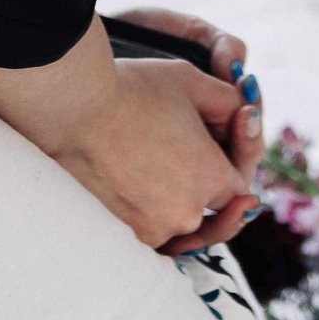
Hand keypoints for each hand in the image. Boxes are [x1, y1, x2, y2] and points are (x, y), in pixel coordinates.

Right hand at [0, 15, 262, 254]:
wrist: (71, 108)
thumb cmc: (134, 88)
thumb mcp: (194, 83)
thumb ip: (231, 103)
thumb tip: (247, 116)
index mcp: (211, 178)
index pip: (239, 186)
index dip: (234, 165)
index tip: (225, 147)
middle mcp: (185, 212)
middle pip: (215, 212)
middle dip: (219, 193)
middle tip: (213, 179)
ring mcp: (150, 228)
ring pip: (182, 228)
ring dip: (188, 210)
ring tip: (183, 186)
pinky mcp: (120, 232)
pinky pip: (153, 236)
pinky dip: (159, 222)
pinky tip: (158, 199)